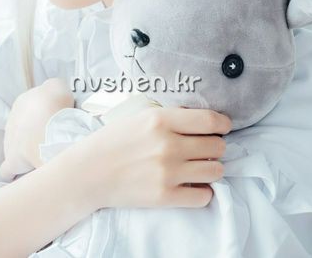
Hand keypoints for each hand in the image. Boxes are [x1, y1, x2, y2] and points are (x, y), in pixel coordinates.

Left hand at [0, 77, 74, 178]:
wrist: (50, 126)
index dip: (42, 118)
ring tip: (42, 158)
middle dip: (33, 136)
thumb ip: (52, 89)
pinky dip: (15, 172)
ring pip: (14, 148)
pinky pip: (8, 169)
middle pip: (22, 129)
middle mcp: (12, 121)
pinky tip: (26, 174)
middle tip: (50, 141)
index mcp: (22, 103)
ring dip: (26, 153)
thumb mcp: (57, 86)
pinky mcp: (12, 161)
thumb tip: (52, 96)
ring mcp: (9, 142)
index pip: (30, 110)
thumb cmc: (55, 105)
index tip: (54, 124)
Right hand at [71, 106, 231, 209]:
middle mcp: (168, 145)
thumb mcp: (140, 116)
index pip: (210, 121)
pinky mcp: (165, 196)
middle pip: (217, 146)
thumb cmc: (113, 141)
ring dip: (212, 169)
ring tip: (199, 167)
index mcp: (161, 120)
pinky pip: (204, 195)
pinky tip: (192, 185)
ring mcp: (167, 172)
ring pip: (216, 170)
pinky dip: (203, 191)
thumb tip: (204, 120)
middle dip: (216, 147)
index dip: (223, 124)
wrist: (88, 173)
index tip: (223, 128)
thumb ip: (171, 116)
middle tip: (206, 149)